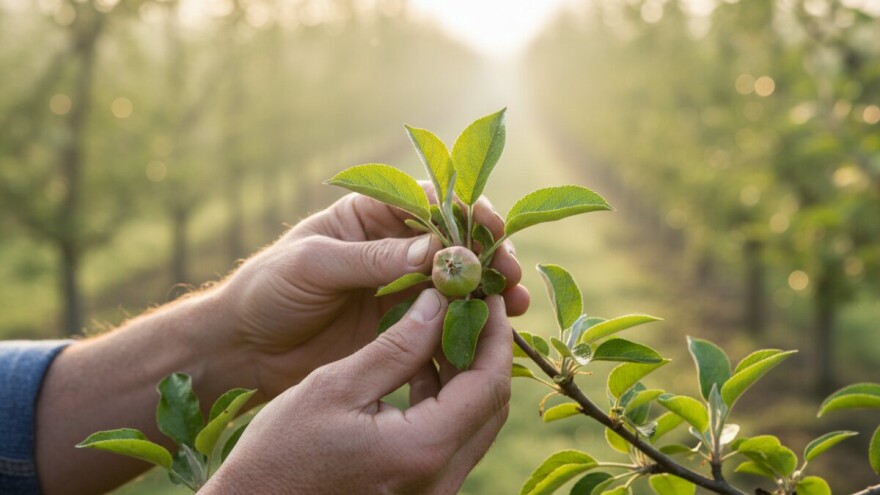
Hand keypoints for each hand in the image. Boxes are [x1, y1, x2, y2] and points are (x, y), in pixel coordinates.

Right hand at [202, 289, 511, 494]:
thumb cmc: (281, 451)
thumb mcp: (336, 386)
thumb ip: (396, 347)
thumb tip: (439, 304)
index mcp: (423, 450)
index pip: (488, 384)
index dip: (496, 335)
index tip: (490, 296)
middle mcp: (440, 479)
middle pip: (490, 405)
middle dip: (487, 351)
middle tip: (472, 307)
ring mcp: (433, 491)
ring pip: (474, 423)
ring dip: (466, 375)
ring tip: (444, 328)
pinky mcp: (419, 493)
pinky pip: (451, 440)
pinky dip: (446, 401)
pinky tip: (420, 368)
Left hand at [216, 192, 529, 397]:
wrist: (242, 347)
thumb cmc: (267, 290)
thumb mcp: (314, 265)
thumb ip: (372, 259)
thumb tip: (436, 250)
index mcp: (369, 214)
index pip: (429, 203)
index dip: (466, 213)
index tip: (493, 231)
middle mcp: (391, 246)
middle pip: (455, 242)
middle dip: (489, 254)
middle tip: (512, 275)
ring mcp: (399, 287)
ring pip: (457, 283)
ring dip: (489, 291)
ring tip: (515, 306)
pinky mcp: (400, 327)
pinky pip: (443, 321)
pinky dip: (470, 324)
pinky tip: (492, 333)